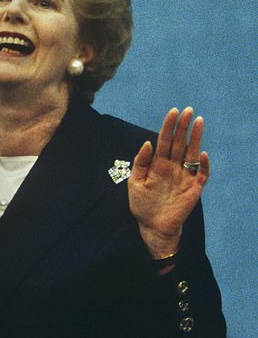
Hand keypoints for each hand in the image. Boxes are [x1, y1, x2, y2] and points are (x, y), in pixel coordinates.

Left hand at [128, 107, 209, 257]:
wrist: (152, 227)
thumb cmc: (142, 205)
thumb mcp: (135, 182)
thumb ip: (140, 162)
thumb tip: (148, 142)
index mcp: (158, 164)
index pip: (165, 140)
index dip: (168, 126)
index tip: (173, 112)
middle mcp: (172, 167)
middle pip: (179, 143)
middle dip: (183, 126)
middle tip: (188, 110)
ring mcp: (184, 176)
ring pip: (191, 153)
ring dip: (196, 138)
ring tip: (198, 121)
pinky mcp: (193, 189)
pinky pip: (201, 174)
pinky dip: (203, 164)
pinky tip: (201, 153)